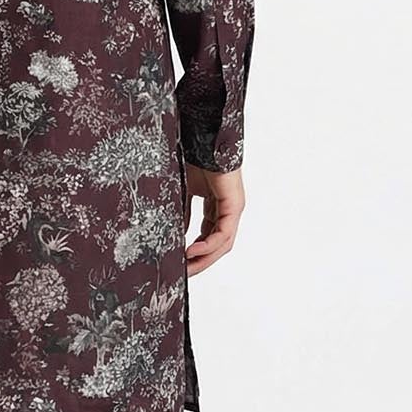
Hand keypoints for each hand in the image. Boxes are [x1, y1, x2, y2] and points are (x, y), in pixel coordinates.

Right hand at [182, 161, 244, 275]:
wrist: (203, 139)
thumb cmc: (195, 158)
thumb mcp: (184, 192)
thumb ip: (184, 213)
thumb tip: (177, 234)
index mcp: (216, 206)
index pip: (208, 237)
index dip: (195, 253)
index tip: (180, 263)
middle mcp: (227, 210)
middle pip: (217, 245)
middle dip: (201, 261)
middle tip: (184, 273)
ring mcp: (232, 208)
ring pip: (222, 244)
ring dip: (205, 258)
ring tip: (187, 267)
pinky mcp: (234, 205)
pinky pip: (223, 233)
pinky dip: (208, 245)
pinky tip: (192, 251)